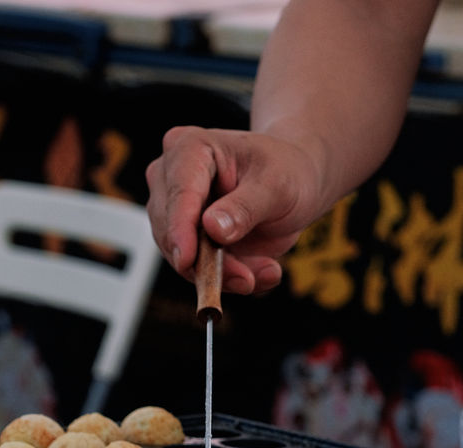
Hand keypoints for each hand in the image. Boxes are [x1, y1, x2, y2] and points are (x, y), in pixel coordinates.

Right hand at [145, 125, 322, 294]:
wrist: (295, 184)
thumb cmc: (287, 171)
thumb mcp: (277, 186)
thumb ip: (246, 207)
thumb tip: (213, 229)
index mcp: (191, 148)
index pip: (179, 193)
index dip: (180, 230)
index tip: (187, 261)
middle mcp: (171, 177)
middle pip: (172, 231)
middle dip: (208, 262)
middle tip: (248, 279)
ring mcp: (173, 211)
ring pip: (181, 256)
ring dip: (222, 275)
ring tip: (263, 271)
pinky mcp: (184, 239)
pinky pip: (195, 270)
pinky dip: (226, 279)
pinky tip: (256, 272)